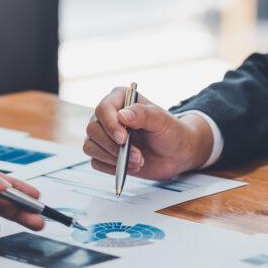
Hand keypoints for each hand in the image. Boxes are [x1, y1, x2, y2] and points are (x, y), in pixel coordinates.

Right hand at [84, 88, 213, 179]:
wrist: (176, 154)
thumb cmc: (170, 132)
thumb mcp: (161, 120)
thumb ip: (143, 114)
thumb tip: (122, 115)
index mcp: (119, 99)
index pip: (103, 109)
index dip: (110, 125)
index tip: (123, 139)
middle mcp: (108, 116)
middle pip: (93, 130)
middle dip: (114, 147)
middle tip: (138, 156)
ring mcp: (104, 135)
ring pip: (90, 146)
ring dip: (113, 158)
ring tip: (138, 161)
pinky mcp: (104, 154)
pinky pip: (96, 162)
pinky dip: (112, 167)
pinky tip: (131, 166)